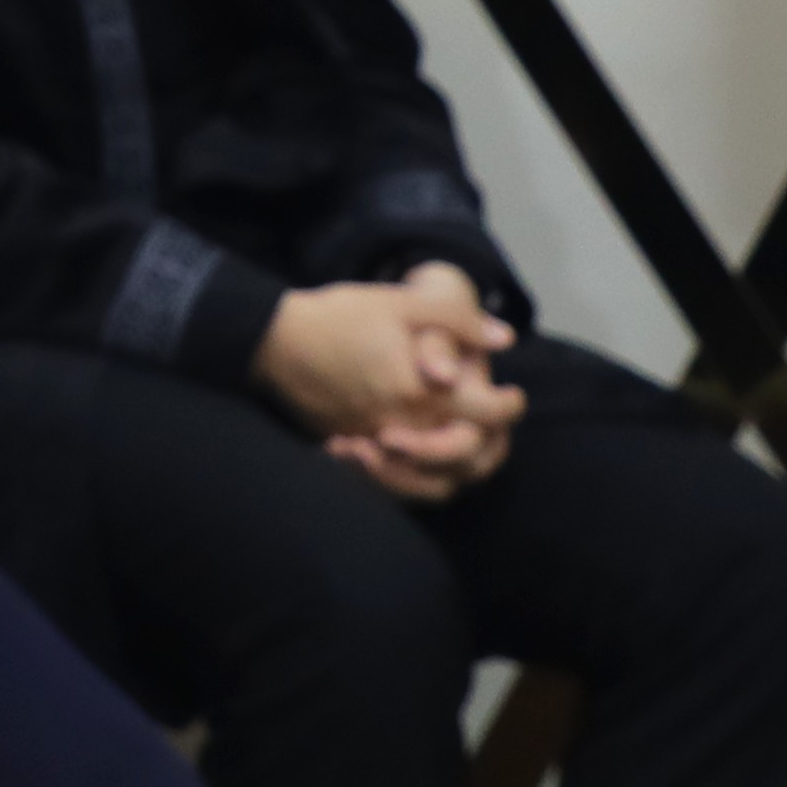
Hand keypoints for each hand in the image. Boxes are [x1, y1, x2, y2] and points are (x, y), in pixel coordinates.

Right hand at [269, 261, 520, 498]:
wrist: (273, 339)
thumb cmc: (338, 316)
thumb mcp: (398, 303)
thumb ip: (455, 319)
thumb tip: (504, 338)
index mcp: (424, 392)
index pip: (488, 414)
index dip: (510, 406)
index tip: (513, 394)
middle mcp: (406, 426)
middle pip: (469, 458)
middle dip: (491, 444)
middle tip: (494, 426)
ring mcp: (378, 444)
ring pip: (436, 481)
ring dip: (458, 469)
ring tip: (463, 446)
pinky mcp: (352, 449)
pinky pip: (397, 484)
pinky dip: (418, 480)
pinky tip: (421, 461)